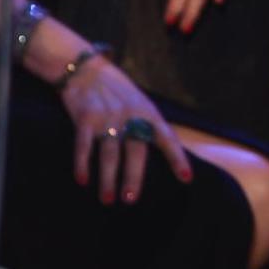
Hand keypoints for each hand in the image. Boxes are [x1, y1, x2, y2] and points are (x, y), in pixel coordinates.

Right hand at [59, 56, 191, 204]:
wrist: (85, 69)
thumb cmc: (115, 89)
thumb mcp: (139, 101)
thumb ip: (147, 123)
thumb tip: (159, 149)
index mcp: (148, 112)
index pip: (166, 138)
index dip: (177, 159)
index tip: (185, 179)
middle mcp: (129, 116)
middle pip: (134, 152)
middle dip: (133, 177)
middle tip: (131, 200)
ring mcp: (106, 118)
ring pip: (109, 154)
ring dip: (108, 179)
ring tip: (107, 200)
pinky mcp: (84, 119)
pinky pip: (84, 146)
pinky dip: (82, 164)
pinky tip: (82, 180)